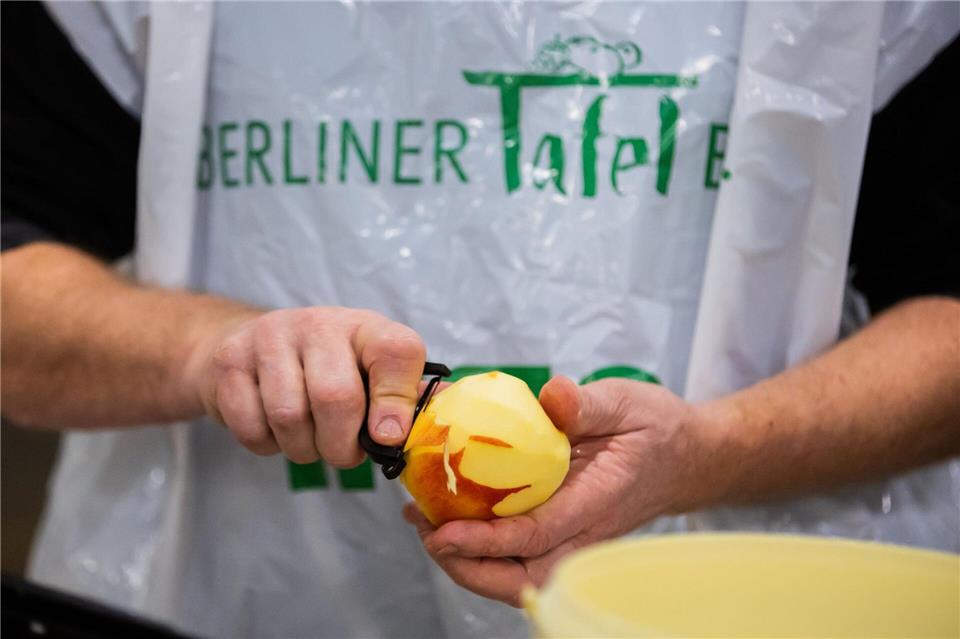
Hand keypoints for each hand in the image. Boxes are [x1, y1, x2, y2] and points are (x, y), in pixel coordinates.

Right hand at [190, 307, 424, 464]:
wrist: (252, 344)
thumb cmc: (329, 368)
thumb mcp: (371, 373)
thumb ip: (405, 400)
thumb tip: (445, 431)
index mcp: (369, 328)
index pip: (397, 354)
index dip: (396, 402)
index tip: (388, 437)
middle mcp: (321, 323)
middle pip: (335, 397)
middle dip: (341, 446)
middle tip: (342, 453)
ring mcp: (271, 336)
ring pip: (289, 415)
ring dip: (302, 449)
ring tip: (309, 441)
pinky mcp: (230, 359)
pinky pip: (250, 425)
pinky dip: (266, 445)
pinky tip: (274, 430)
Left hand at [405, 375, 709, 605]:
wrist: (686, 456)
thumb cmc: (655, 427)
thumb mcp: (625, 402)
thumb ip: (588, 403)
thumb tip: (551, 396)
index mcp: (599, 500)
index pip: (538, 536)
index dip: (487, 541)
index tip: (442, 532)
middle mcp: (586, 533)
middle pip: (523, 578)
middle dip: (469, 567)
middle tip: (426, 532)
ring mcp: (576, 540)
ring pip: (519, 576)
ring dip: (470, 561)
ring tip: (426, 524)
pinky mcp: (565, 535)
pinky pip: (521, 557)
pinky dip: (483, 548)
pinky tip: (450, 517)